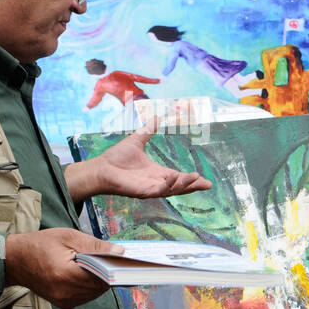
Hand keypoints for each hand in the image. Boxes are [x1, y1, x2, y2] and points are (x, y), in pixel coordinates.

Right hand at [4, 228, 122, 308]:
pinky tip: (85, 273)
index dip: (117, 270)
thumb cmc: (39, 245)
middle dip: (108, 273)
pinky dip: (90, 285)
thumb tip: (120, 251)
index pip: (103, 277)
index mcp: (66, 275)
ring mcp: (65, 301)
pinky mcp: (64, 304)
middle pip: (102, 286)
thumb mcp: (68, 237)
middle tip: (113, 259)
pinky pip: (87, 296)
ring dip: (99, 280)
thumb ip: (96, 245)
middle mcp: (66, 292)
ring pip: (96, 293)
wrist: (13, 260)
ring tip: (94, 265)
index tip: (129, 264)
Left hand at [66, 115, 212, 204]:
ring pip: (172, 190)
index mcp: (157, 173)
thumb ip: (148, 130)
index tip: (205, 180)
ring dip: (185, 185)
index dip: (191, 179)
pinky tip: (175, 177)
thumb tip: (156, 116)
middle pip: (180, 187)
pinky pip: (159, 191)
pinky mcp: (142, 192)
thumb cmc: (116, 157)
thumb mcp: (136, 140)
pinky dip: (168, 186)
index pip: (178, 177)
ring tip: (195, 178)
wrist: (100, 167)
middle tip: (207, 184)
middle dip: (194, 186)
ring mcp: (150, 188)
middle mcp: (156, 183)